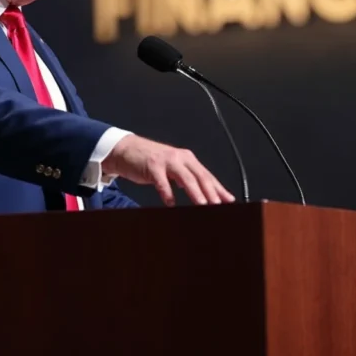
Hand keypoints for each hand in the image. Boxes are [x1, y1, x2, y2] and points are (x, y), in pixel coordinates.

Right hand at [102, 135, 234, 206]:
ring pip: (185, 177)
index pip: (207, 176)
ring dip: (195, 192)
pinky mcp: (152, 166)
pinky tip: (170, 202)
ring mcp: (166, 161)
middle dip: (211, 192)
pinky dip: (167, 192)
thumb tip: (205, 195)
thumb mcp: (173, 168)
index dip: (219, 189)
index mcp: (187, 159)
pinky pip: (161, 181)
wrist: (126, 149)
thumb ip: (187, 179)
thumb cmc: (151, 162)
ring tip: (202, 204)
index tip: (229, 201)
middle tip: (219, 205)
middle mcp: (180, 158)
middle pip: (200, 176)